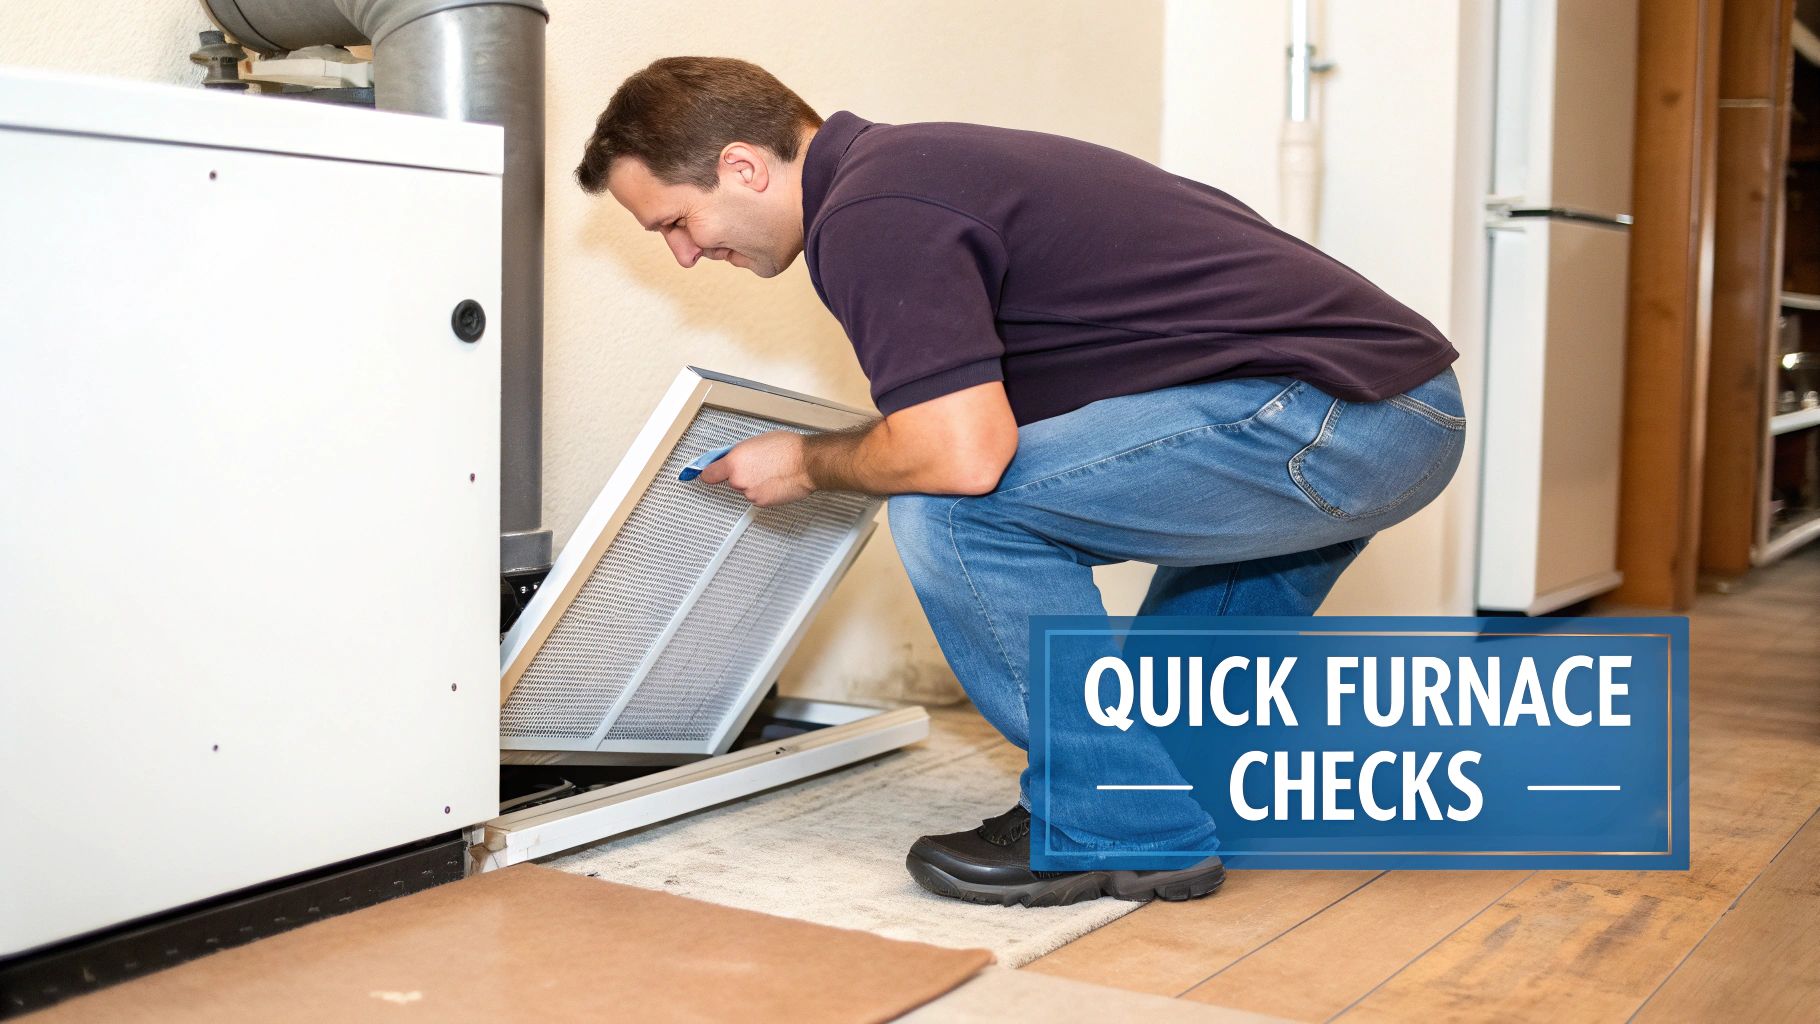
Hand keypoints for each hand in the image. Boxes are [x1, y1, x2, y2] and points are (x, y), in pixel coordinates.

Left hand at [697, 431, 814, 506]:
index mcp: (735, 461)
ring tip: (770, 471)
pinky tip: (774, 481)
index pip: (709, 473)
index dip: (708, 473)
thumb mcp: (757, 441)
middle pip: (731, 480)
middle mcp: (739, 479)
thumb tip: (732, 457)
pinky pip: (757, 496)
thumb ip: (740, 452)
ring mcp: (750, 492)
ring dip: (754, 483)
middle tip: (756, 464)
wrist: (808, 463)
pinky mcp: (762, 502)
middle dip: (740, 474)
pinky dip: (764, 491)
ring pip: (746, 489)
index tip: (704, 473)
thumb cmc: (788, 448)